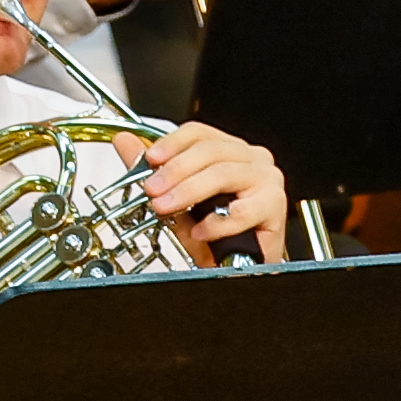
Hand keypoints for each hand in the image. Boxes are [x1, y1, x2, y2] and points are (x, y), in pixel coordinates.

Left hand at [129, 123, 286, 264]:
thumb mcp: (174, 199)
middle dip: (175, 170)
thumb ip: (151, 170)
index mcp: (228, 151)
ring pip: (223, 174)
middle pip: (210, 150)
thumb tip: (125, 142)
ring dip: (188, 192)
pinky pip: (242, 210)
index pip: (199, 133)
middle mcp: (250, 159)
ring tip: (166, 207)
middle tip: (152, 189)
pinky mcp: (274, 206)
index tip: (150, 158)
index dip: (172, 142)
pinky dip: (216, 222)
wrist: (235, 267)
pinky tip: (200, 230)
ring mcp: (266, 179)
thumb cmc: (212, 231)